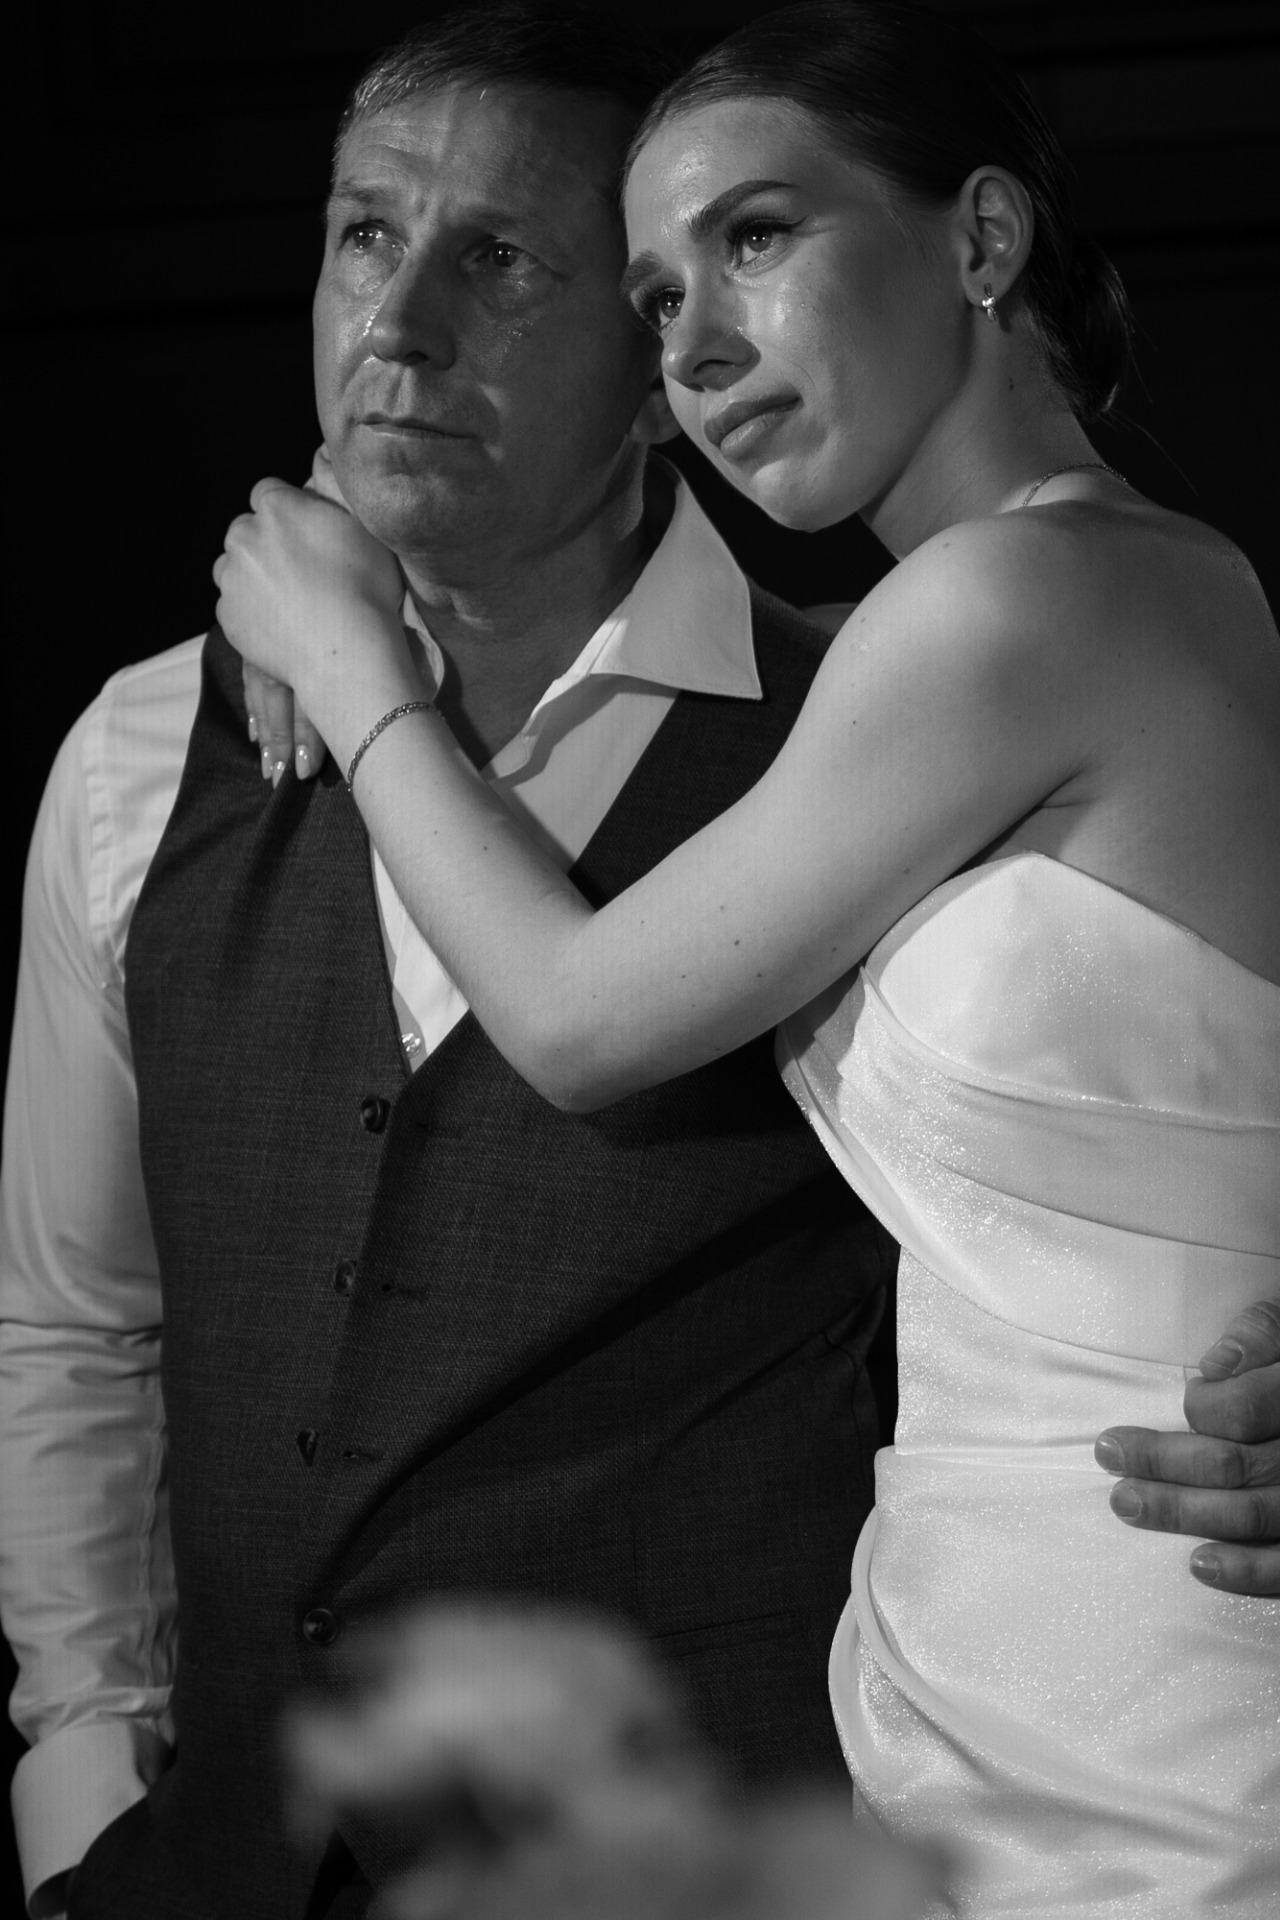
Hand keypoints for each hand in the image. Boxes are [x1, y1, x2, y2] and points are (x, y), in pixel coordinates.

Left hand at [240, 447, 357, 781]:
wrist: (348, 654)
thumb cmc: (367, 588)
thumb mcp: (364, 526)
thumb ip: (334, 489)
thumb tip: (322, 458)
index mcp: (276, 506)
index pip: (268, 492)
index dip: (289, 513)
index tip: (308, 534)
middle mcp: (243, 535)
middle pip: (247, 530)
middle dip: (266, 543)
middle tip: (302, 571)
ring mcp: (231, 577)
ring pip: (235, 567)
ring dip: (254, 576)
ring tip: (291, 600)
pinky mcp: (226, 615)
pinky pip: (234, 605)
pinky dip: (251, 611)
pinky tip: (283, 623)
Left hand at [1095, 1299, 1279, 1594]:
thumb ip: (1265, 1335)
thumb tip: (1213, 1368)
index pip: (1245, 1409)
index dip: (1204, 1406)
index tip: (1186, 1399)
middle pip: (1236, 1465)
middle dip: (1162, 1461)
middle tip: (1108, 1453)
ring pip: (1253, 1515)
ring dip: (1182, 1512)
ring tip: (1126, 1503)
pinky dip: (1246, 1572)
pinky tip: (1198, 1564)